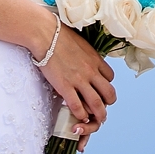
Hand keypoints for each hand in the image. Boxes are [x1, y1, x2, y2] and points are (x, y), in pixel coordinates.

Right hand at [39, 23, 115, 147]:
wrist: (44, 33)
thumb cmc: (58, 33)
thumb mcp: (80, 42)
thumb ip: (86, 54)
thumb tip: (84, 60)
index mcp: (95, 59)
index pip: (110, 77)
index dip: (106, 85)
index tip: (101, 89)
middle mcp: (91, 71)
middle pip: (109, 93)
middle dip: (108, 103)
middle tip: (103, 107)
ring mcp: (79, 80)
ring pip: (97, 105)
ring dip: (99, 115)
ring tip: (97, 120)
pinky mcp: (65, 87)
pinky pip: (78, 107)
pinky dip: (81, 115)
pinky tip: (79, 117)